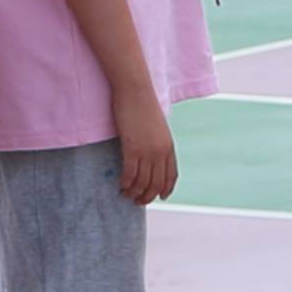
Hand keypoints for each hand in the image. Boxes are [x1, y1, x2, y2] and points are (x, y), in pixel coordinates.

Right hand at [110, 84, 180, 206]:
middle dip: (147, 196)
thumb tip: (150, 155)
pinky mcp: (132, 148)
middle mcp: (161, 152)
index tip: (159, 197)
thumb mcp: (157, 127)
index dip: (165, 189)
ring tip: (126, 195)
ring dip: (134, 193)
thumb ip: (156, 142)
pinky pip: (130, 174)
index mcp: (169, 147)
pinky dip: (126, 183)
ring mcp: (147, 151)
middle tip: (137, 201)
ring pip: (143, 182)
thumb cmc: (143, 105)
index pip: (171, 176)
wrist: (135, 90)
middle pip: (156, 183)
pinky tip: (121, 185)